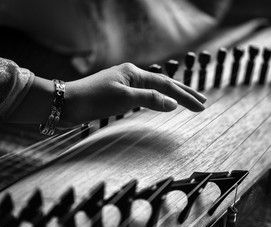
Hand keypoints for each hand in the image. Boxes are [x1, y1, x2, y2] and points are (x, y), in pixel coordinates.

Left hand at [63, 63, 206, 125]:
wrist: (65, 103)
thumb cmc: (92, 99)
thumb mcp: (123, 98)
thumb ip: (149, 99)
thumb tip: (173, 103)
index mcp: (135, 73)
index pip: (167, 86)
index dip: (185, 96)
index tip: (201, 106)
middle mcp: (132, 75)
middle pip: (165, 84)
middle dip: (185, 93)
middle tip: (203, 101)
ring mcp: (127, 84)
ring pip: (156, 89)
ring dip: (174, 95)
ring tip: (189, 100)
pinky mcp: (120, 93)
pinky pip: (146, 94)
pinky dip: (159, 99)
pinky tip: (163, 101)